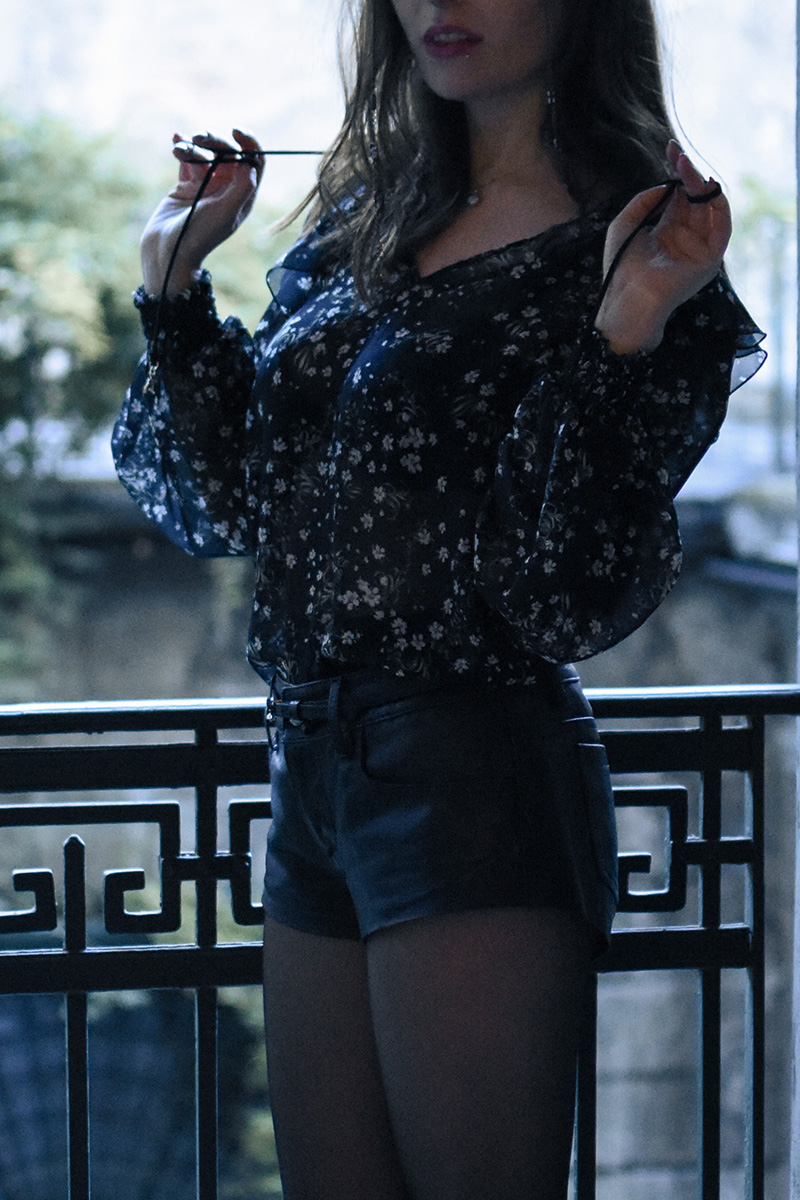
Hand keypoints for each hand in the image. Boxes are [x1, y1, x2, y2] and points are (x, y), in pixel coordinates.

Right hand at [141, 129, 263, 296]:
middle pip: (229, 153)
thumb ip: (242, 188)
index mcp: (242, 197)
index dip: (249, 144)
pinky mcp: (187, 186)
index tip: (236, 132)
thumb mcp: (226, 213)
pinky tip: (175, 140)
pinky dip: (182, 148)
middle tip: (200, 138)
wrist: (168, 251)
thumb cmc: (199, 235)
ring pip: (206, 154)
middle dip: (215, 141)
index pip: (254, 163)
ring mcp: (206, 187)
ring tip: (180, 149)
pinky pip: (187, 159)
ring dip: (194, 146)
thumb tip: (252, 164)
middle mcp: (227, 190)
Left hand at [596, 141, 731, 354]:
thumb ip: (644, 200)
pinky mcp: (709, 260)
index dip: (677, 172)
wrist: (626, 298)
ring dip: (700, 185)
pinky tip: (709, 189)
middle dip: (688, 174)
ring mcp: (699, 248)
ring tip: (686, 168)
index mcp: (667, 230)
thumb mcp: (625, 224)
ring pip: (708, 208)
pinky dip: (720, 207)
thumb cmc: (620, 266)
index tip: (671, 149)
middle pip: (694, 198)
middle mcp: (686, 237)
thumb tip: (666, 184)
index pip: (679, 195)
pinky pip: (722, 229)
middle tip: (678, 155)